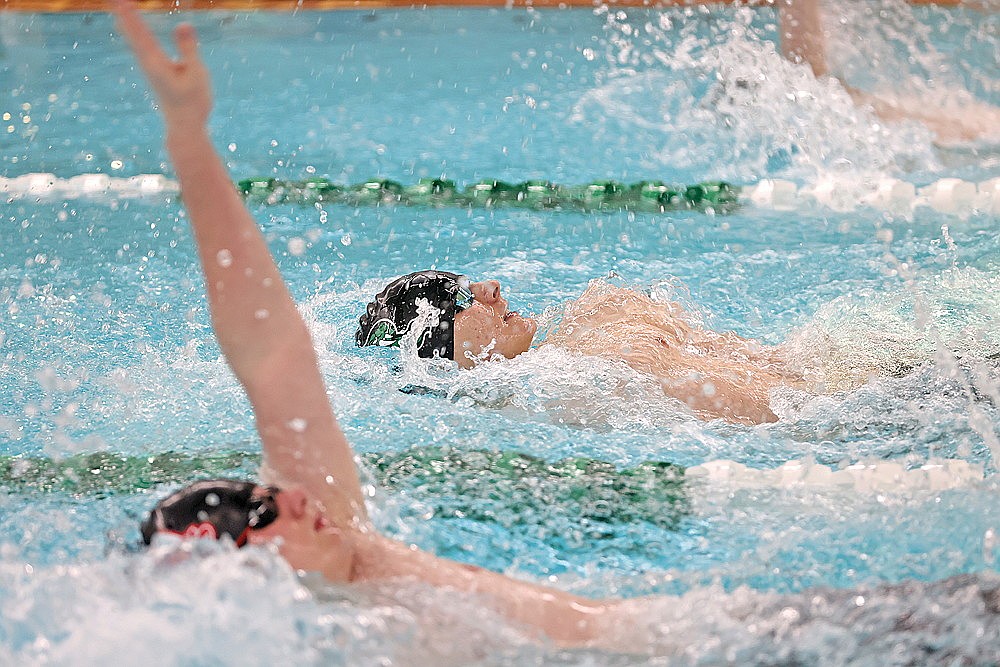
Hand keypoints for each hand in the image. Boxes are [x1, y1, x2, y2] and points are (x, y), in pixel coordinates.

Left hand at [112, 0, 211, 130]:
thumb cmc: (193, 102)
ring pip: (134, 39)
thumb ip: (188, 48)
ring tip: (120, 8)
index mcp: (156, 63)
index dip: (131, 15)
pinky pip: (142, 46)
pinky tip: (133, 30)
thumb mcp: (196, 74)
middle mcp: (148, 63)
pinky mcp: (155, 71)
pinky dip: (135, 33)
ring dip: (128, 21)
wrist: (185, 126)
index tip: (120, 0)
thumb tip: (183, 23)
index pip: (140, 33)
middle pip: (132, 34)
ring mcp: (150, 67)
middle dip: (124, 15)